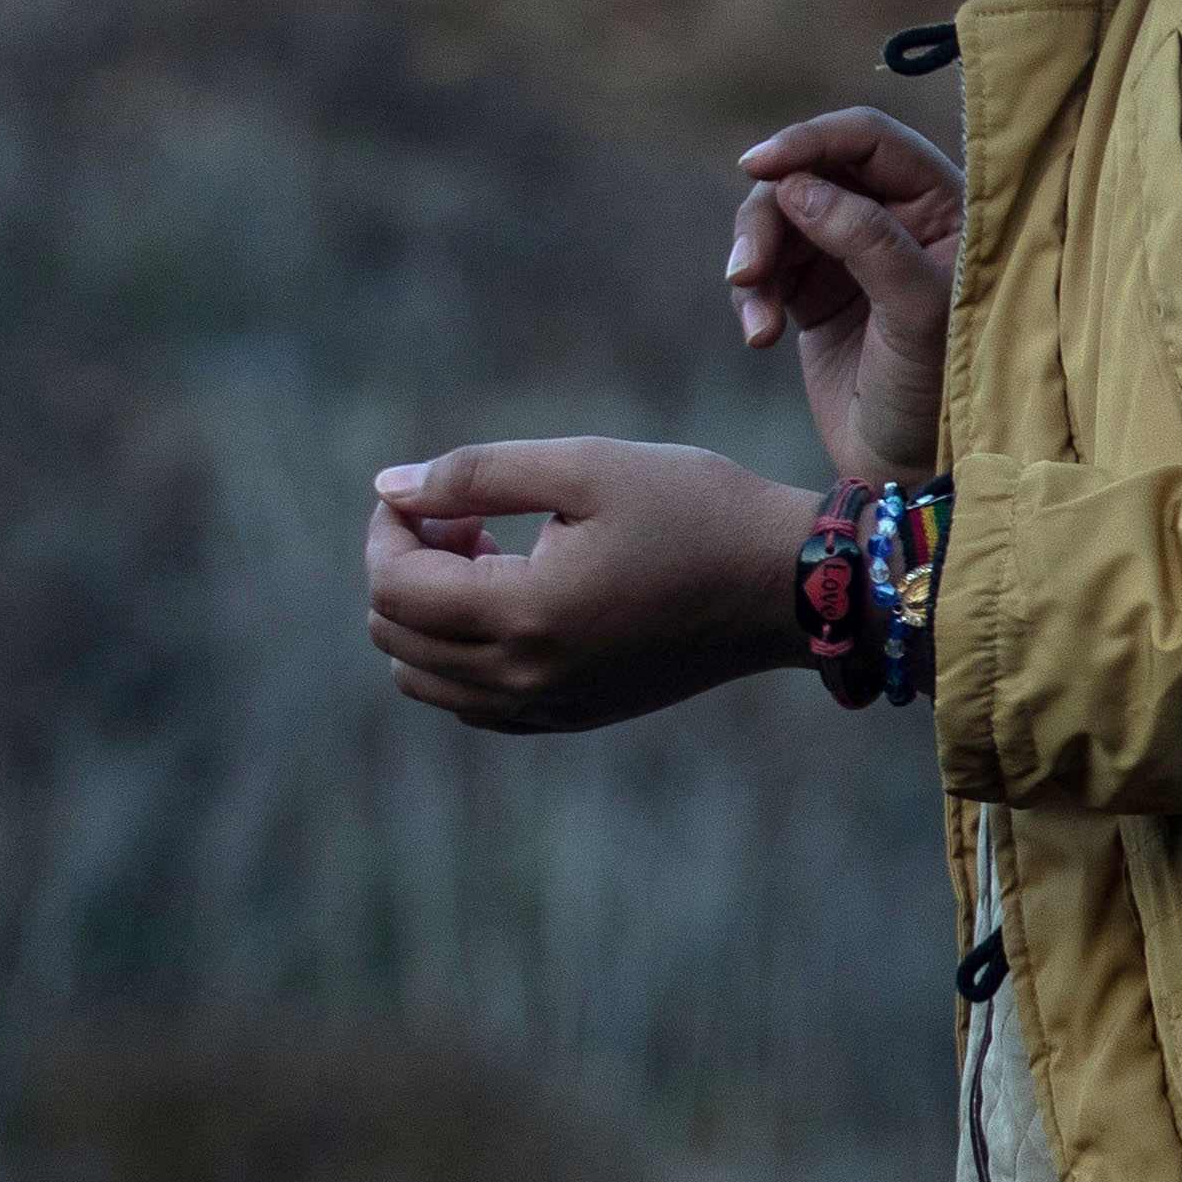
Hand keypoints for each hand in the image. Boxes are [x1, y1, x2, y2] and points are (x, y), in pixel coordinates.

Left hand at [365, 438, 815, 733]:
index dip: (389, 528)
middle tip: (466, 518)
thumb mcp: (587, 465)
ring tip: (490, 561)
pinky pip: (475, 706)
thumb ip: (475, 473)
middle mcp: (527, 677)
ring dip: (430, 616)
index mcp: (524, 614)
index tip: (432, 493)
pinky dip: (461, 660)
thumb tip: (389, 487)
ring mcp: (551, 706)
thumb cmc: (699, 511)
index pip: (393, 586)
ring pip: (425, 680)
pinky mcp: (576, 716)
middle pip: (395, 637)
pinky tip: (513, 606)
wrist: (792, 587)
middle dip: (405, 567)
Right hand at [732, 110, 963, 481]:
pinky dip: (753, 296)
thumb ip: (866, 239)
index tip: (759, 168)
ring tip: (758, 322)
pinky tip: (760, 337)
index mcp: (945, 207)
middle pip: (811, 174)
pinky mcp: (815, 292)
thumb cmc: (939, 393)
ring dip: (755, 259)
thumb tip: (797, 184)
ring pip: (779, 217)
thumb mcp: (917, 313)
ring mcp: (852, 254)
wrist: (914, 471)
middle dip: (771, 214)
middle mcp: (899, 219)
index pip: (871, 140)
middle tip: (747, 271)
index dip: (811, 141)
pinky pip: (765, 267)